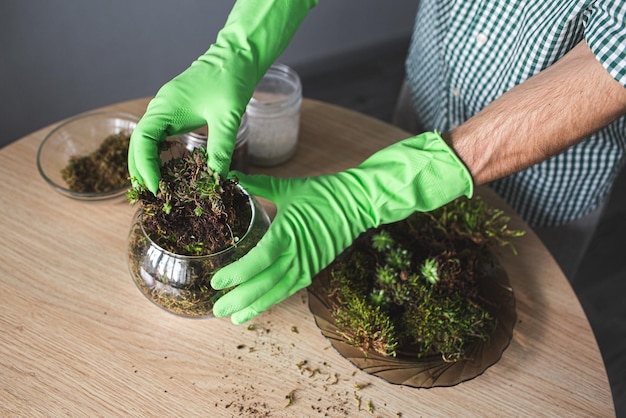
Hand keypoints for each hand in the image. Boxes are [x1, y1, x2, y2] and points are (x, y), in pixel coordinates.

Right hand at [128, 0, 316, 192]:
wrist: (237, 56)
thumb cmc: (230, 81)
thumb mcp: (227, 119)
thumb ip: (220, 150)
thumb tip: (216, 180)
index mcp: (164, 108)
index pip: (142, 143)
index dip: (146, 168)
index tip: (157, 189)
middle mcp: (159, 109)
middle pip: (138, 145)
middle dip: (141, 170)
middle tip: (151, 196)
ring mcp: (166, 110)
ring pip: (147, 142)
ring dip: (148, 164)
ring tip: (157, 188)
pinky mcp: (176, 112)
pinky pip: (160, 137)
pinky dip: (160, 155)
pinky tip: (169, 170)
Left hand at [211, 132, 473, 323]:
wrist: (359, 204)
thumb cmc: (324, 193)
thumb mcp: (288, 187)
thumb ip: (258, 185)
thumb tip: (231, 176)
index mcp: (288, 232)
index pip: (259, 259)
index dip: (237, 273)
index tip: (216, 281)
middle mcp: (297, 254)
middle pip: (265, 283)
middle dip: (240, 299)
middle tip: (217, 310)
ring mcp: (308, 265)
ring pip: (278, 292)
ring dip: (255, 306)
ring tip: (234, 318)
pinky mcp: (314, 269)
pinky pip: (290, 289)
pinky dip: (273, 299)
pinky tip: (258, 307)